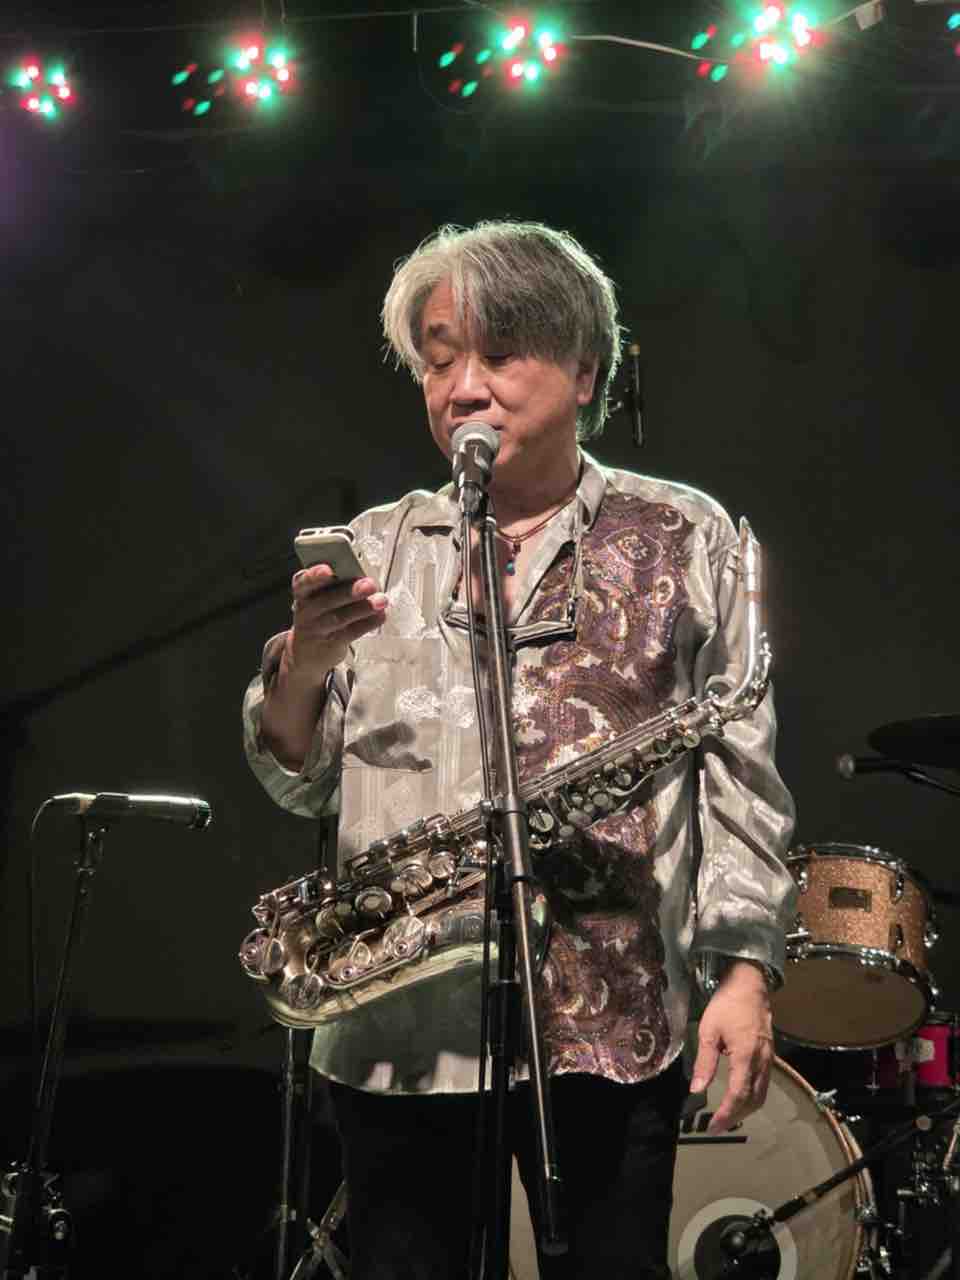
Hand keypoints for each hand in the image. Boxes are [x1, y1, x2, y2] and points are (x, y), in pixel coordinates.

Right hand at [285, 564, 387, 685]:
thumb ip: (336, 586)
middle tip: (370, 585)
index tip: (327, 569)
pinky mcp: (332, 644)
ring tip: (381, 600)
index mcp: (303, 593)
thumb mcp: (318, 598)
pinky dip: (368, 623)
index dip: (314, 575)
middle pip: (327, 600)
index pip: (303, 582)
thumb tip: (364, 578)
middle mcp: (307, 610)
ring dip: (364, 608)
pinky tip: (380, 615)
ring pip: (340, 618)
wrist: (307, 652)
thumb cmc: (319, 614)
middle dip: (350, 592)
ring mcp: (318, 629)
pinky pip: (351, 632)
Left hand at [689, 962, 773, 1133]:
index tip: (713, 1126)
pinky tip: (740, 1098)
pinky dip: (752, 1097)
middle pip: (753, 1100)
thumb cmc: (726, 1005)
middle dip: (736, 1116)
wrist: (749, 985)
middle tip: (717, 1126)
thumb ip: (704, 1062)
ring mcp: (768, 1059)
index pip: (738, 1095)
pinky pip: (764, 1084)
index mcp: (746, 1056)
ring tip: (727, 1117)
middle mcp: (761, 1062)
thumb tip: (696, 1089)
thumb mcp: (708, 1031)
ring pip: (761, 1094)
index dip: (726, 1114)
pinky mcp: (769, 1055)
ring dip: (745, 1110)